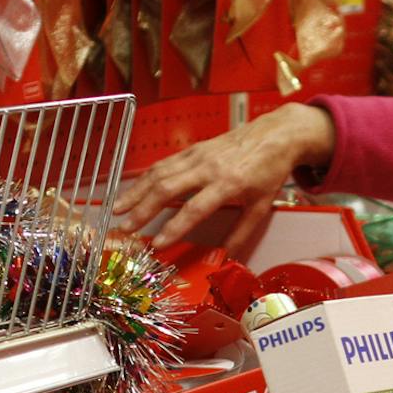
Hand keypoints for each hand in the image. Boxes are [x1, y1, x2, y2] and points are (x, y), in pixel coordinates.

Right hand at [111, 103, 336, 248]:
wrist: (276, 135)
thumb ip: (241, 233)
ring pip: (159, 173)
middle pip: (168, 189)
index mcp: (228, 184)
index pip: (195, 209)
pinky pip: (163, 163)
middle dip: (143, 209)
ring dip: (136, 192)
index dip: (174, 228)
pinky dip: (144, 177)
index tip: (157, 244)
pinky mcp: (193, 149)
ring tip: (117, 210)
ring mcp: (198, 155)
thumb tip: (225, 257)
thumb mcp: (262, 206)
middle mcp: (209, 168)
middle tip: (125, 228)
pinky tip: (132, 190)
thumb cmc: (269, 171)